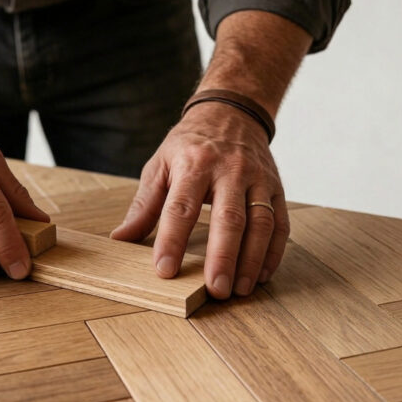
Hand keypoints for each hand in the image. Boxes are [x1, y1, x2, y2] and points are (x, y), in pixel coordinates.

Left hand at [111, 102, 288, 298]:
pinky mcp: (276, 188)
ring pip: (260, 223)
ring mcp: (257, 179)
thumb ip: (143, 205)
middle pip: (228, 218)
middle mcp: (230, 170)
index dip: (172, 240)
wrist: (231, 111)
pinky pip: (281, 223)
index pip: (181, 207)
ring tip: (239, 290)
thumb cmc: (190, 145)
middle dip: (222, 257)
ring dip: (251, 260)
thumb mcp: (160, 165)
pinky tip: (260, 275)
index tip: (165, 269)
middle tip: (214, 290)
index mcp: (194, 164)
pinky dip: (273, 252)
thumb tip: (120, 239)